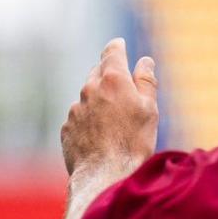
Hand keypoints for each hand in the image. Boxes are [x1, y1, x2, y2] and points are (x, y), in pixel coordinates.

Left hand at [62, 38, 157, 178]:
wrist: (105, 174)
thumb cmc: (133, 142)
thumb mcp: (150, 109)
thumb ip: (146, 82)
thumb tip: (145, 61)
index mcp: (113, 80)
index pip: (112, 53)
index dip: (117, 47)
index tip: (119, 43)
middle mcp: (89, 89)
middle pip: (97, 73)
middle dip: (108, 74)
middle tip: (123, 85)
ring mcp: (75, 109)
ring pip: (88, 97)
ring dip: (99, 101)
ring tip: (116, 121)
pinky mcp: (67, 128)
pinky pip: (80, 118)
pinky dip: (90, 120)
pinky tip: (102, 137)